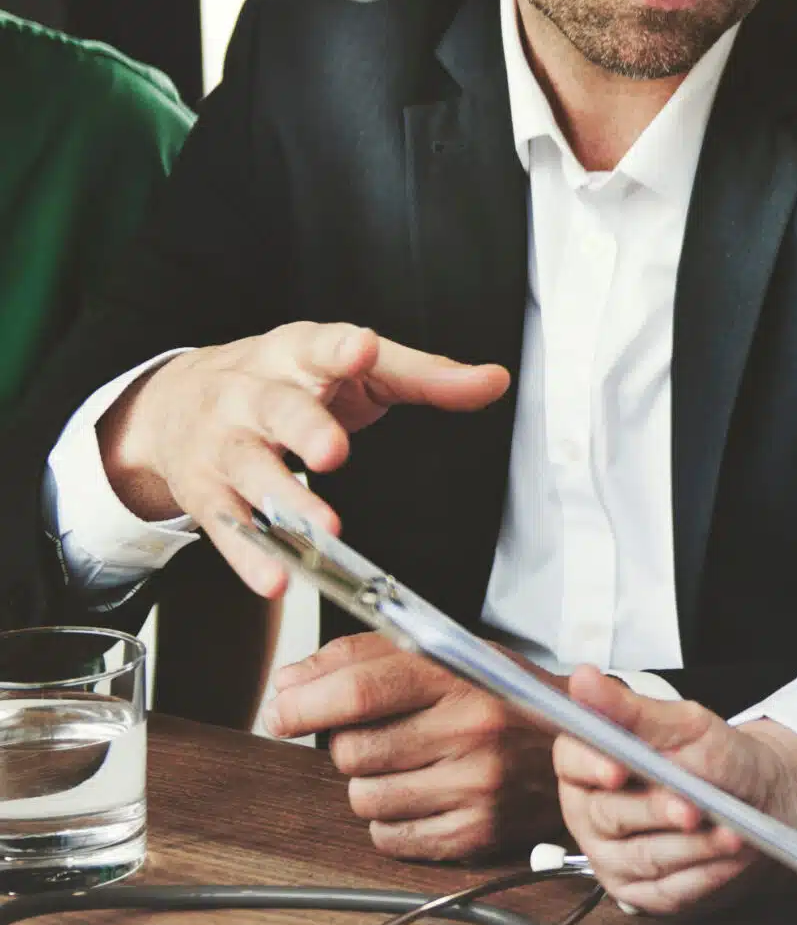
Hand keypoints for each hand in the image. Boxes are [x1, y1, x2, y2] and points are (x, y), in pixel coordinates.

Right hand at [96, 322, 509, 596]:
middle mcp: (252, 395)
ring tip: (322, 529)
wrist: (175, 402)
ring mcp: (224, 444)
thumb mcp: (354, 368)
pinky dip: (250, 555)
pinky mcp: (205, 492)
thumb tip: (492, 381)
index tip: (363, 349)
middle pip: (278, 409)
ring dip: (286, 502)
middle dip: (306, 429)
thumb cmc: (285, 379)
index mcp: (297, 355)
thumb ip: (425, 376)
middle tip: (334, 452)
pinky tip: (276, 578)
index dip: (341, 349)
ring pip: (251, 470)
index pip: (321, 346)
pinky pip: (226, 526)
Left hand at [257, 633, 558, 861]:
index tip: (281, 711)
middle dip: (348, 744)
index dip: (304, 703)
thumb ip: (367, 657)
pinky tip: (424, 797)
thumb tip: (289, 685)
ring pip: (363, 798)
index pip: (360, 689)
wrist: (589, 747)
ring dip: (371, 784)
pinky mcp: (476, 832)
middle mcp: (471, 730)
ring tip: (412, 765)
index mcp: (463, 676)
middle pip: (350, 751)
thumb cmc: (510, 698)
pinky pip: (389, 837)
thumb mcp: (452, 654)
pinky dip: (392, 821)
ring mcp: (475, 786)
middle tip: (383, 734)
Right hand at [552, 668, 796, 915]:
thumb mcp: (684, 724)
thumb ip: (632, 709)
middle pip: (609, 814)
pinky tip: (730, 857)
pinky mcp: (642, 894)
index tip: (617, 769)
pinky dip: (706, 873)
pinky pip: (668, 891)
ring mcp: (612, 858)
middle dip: (657, 810)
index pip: (571, 760)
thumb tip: (583, 679)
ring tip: (732, 833)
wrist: (761, 799)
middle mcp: (591, 813)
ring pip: (643, 857)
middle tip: (694, 808)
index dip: (592, 765)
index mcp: (591, 763)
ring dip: (693, 847)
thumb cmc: (718, 758)